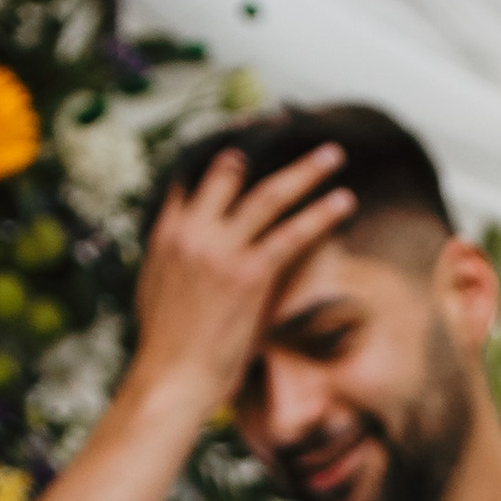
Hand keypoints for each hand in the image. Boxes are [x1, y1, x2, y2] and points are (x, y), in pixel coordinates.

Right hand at [129, 139, 354, 413]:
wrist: (172, 377)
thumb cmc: (167, 344)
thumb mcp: (157, 286)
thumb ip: (174, 252)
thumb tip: (185, 239)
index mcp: (169, 229)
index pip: (196, 171)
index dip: (226, 149)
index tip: (248, 134)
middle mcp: (193, 229)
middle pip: (231, 168)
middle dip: (263, 141)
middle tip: (289, 123)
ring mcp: (221, 250)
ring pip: (268, 194)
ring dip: (305, 170)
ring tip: (332, 153)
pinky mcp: (249, 275)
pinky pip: (292, 234)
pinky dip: (320, 214)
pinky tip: (344, 201)